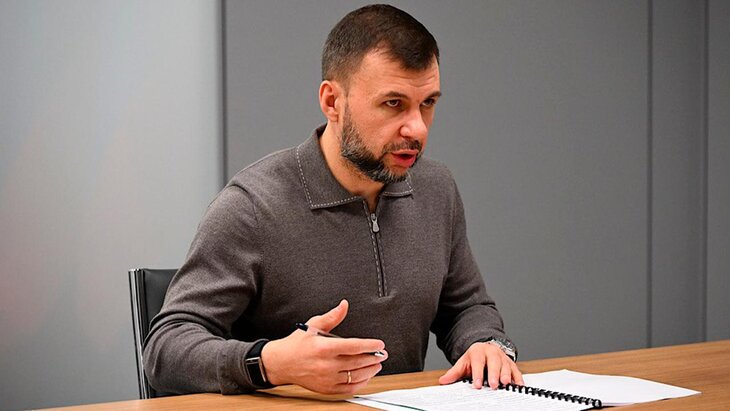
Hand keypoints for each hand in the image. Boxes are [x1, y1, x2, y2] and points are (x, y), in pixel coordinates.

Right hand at [261, 299, 387, 393]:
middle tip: (382, 354)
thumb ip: (332, 316)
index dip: (370, 346)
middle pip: (358, 362)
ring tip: (377, 364)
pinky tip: (365, 376)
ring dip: (370, 370)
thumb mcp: (313, 325)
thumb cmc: (296, 344)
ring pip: (356, 377)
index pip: (353, 347)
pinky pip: (349, 389)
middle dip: (374, 358)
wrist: (281, 363)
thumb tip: (344, 305)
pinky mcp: (326, 389)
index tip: (379, 344)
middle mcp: (326, 365)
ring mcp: (327, 379)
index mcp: (324, 348)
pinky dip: (360, 383)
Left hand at [438, 341, 523, 389]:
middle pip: (493, 363)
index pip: (477, 362)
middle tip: (493, 385)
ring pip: (505, 365)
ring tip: (505, 383)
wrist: (486, 348)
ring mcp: (502, 358)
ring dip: (506, 374)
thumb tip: (443, 380)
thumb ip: (454, 373)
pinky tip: (518, 384)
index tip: (476, 384)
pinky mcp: (510, 363)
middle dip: (494, 374)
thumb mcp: (463, 363)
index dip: (477, 373)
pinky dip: (517, 377)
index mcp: (478, 352)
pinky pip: (515, 370)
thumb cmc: (474, 357)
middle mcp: (491, 353)